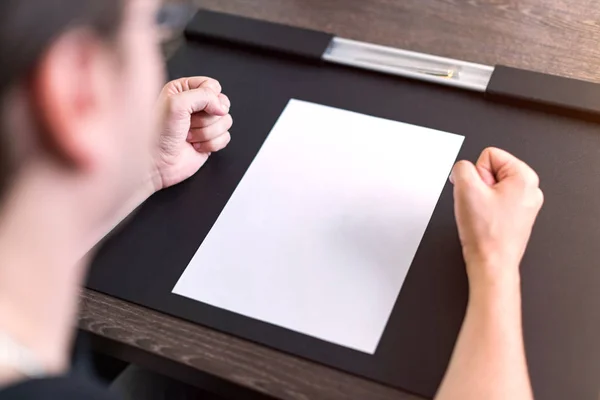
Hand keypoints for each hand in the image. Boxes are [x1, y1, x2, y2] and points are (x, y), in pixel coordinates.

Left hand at [153, 77, 232, 189]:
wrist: (157, 163)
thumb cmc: (157, 135)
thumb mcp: (176, 104)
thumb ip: (203, 95)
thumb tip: (221, 106)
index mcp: (183, 90)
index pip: (212, 86)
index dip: (210, 97)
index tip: (196, 107)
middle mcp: (194, 106)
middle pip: (222, 104)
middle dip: (208, 118)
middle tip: (190, 123)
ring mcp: (203, 124)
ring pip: (225, 121)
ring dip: (207, 133)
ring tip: (189, 136)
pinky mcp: (209, 140)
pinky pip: (225, 138)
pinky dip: (211, 144)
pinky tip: (195, 146)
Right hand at [450, 147, 543, 288]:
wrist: (491, 264)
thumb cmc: (487, 235)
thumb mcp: (465, 189)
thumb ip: (461, 168)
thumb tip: (463, 169)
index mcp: (525, 177)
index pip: (488, 155)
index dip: (476, 173)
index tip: (478, 193)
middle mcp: (530, 189)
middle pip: (490, 170)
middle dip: (478, 186)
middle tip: (479, 205)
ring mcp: (525, 204)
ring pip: (490, 187)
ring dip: (480, 199)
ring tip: (481, 215)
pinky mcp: (517, 216)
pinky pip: (494, 202)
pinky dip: (485, 210)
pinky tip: (484, 222)